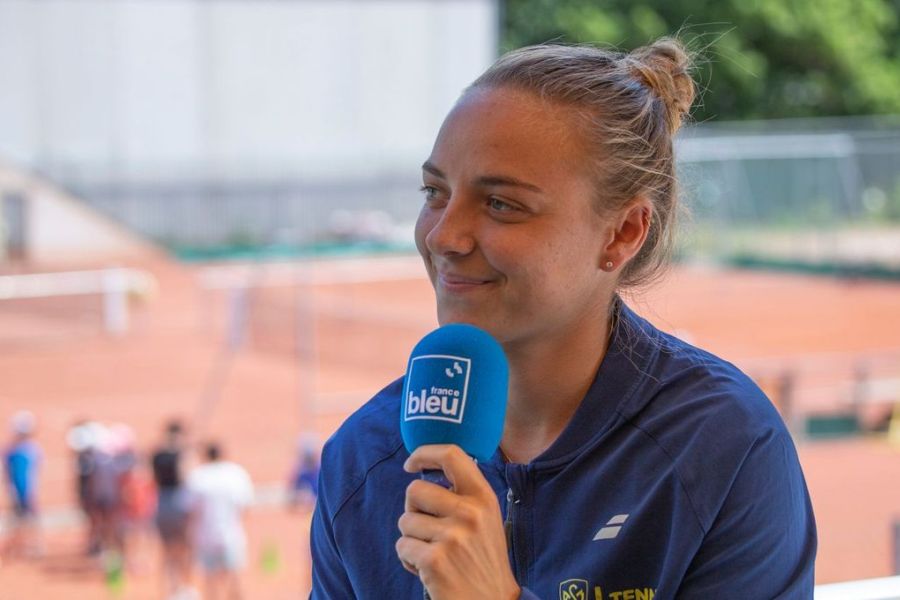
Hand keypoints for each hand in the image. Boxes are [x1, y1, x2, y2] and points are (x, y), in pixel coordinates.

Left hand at [396, 444, 519, 599]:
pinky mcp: (435, 560)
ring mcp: (452, 536)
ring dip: (411, 538)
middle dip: (413, 509)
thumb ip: (464, 496)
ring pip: (405, 521)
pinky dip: (409, 560)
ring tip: (432, 553)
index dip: (424, 453)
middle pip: (415, 490)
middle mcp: (470, 512)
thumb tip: (426, 471)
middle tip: (426, 527)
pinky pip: (402, 546)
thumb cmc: (483, 561)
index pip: (452, 455)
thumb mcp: (486, 520)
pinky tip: (428, 570)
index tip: (411, 464)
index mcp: (483, 497)